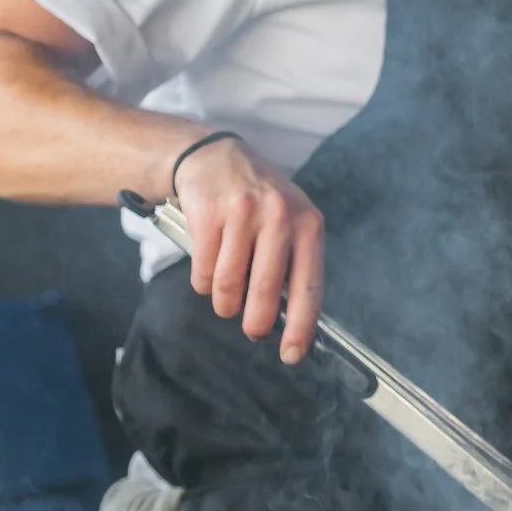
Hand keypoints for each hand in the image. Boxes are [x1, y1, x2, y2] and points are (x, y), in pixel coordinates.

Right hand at [172, 136, 324, 363]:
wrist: (215, 157)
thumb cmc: (258, 199)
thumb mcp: (289, 220)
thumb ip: (292, 263)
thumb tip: (289, 320)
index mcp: (307, 223)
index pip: (309, 284)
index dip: (302, 325)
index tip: (292, 354)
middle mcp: (279, 216)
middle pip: (266, 291)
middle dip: (257, 322)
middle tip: (253, 331)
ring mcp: (243, 213)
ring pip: (228, 285)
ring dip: (224, 302)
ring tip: (226, 296)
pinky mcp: (209, 214)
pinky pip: (203, 272)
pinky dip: (203, 282)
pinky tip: (208, 269)